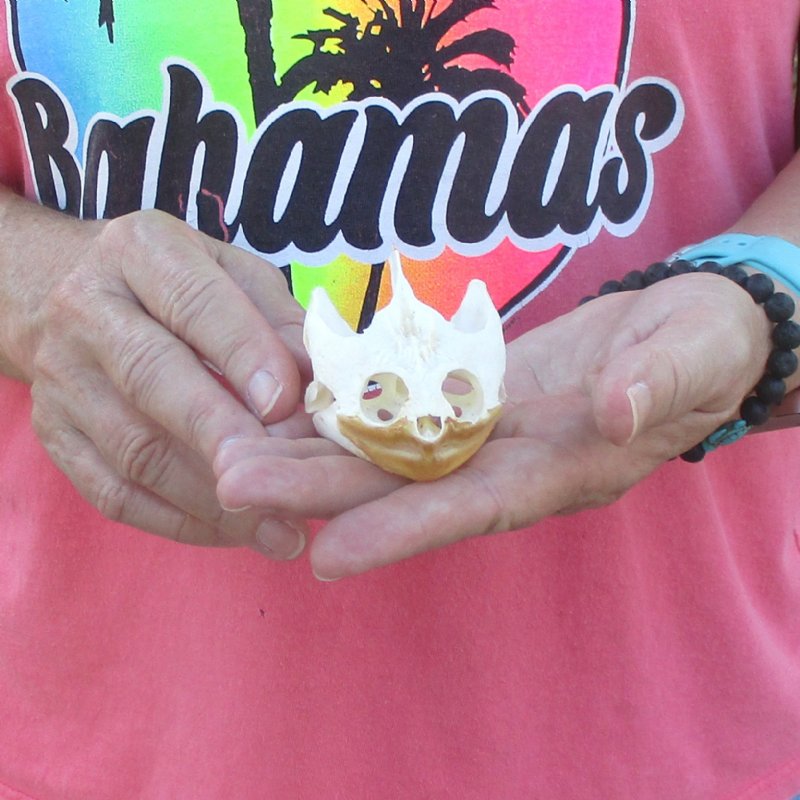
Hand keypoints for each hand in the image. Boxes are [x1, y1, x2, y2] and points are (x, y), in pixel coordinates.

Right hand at [2, 198, 309, 558]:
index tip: (288, 405)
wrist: (62, 292)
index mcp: (142, 252)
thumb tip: (320, 387)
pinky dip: (179, 522)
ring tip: (278, 528)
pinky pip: (113, 492)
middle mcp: (88, 308)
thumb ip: (279, 323)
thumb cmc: (178, 288)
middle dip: (222, 434)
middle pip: (152, 378)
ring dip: (211, 498)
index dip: (244, 355)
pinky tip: (234, 533)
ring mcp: (62, 377)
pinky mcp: (55, 435)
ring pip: (134, 449)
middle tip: (284, 482)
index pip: (195, 303)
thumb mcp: (233, 276)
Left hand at [215, 272, 770, 576]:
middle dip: (322, 492)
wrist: (686, 330)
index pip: (474, 504)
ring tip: (234, 456)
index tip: (329, 552)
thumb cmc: (702, 344)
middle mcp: (510, 461)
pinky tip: (288, 411)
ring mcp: (486, 431)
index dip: (405, 528)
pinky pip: (401, 411)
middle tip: (233, 487)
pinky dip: (346, 414)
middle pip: (406, 485)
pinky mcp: (472, 398)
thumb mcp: (694, 354)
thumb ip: (657, 383)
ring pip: (389, 451)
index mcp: (562, 465)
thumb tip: (619, 409)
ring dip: (313, 456)